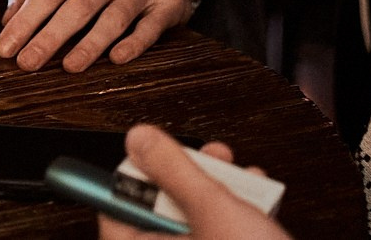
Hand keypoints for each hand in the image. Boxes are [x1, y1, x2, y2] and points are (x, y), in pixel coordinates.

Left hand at [0, 0, 193, 71]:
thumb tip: (7, 20)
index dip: (25, 20)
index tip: (5, 48)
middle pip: (77, 5)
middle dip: (49, 36)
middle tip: (27, 63)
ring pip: (113, 17)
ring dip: (90, 43)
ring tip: (69, 67)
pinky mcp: (166, 4)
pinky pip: (149, 27)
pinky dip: (134, 43)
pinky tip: (117, 59)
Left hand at [100, 128, 289, 239]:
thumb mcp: (212, 208)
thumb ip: (173, 169)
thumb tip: (139, 140)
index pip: (115, 210)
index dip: (134, 175)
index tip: (153, 151)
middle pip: (156, 213)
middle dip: (187, 177)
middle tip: (206, 159)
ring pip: (192, 225)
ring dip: (217, 193)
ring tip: (240, 177)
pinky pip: (215, 238)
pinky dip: (233, 219)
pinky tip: (255, 201)